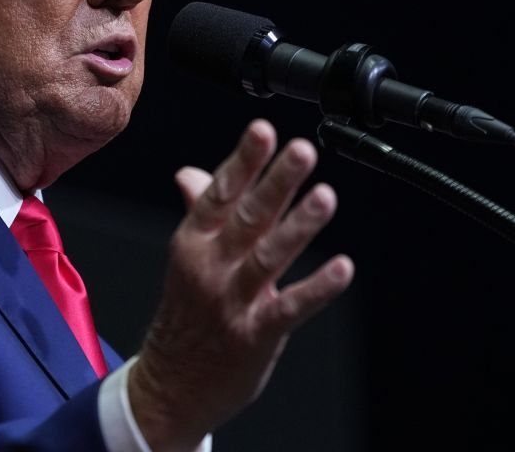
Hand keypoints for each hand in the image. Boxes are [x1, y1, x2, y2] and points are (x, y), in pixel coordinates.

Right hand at [128, 119, 353, 450]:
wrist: (171, 385)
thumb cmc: (187, 316)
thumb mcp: (188, 259)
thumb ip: (201, 212)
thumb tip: (191, 173)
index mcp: (193, 242)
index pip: (219, 193)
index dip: (243, 161)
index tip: (263, 130)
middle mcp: (210, 267)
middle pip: (247, 217)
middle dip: (275, 182)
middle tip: (302, 151)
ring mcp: (232, 302)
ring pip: (268, 257)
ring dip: (298, 226)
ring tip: (325, 197)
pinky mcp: (255, 334)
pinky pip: (289, 308)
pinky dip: (316, 288)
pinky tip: (342, 268)